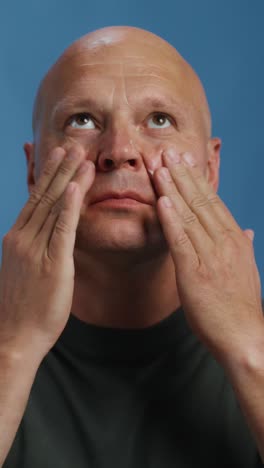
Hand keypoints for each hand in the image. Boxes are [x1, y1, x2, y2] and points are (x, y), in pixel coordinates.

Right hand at [0, 147, 94, 359]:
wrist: (14, 336)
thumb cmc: (21, 307)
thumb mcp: (23, 270)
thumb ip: (33, 249)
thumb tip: (45, 236)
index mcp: (16, 238)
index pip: (34, 200)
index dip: (47, 177)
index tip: (56, 157)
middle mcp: (22, 237)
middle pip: (43, 196)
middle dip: (58, 169)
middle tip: (72, 145)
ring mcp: (35, 248)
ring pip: (54, 206)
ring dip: (68, 179)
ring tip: (81, 156)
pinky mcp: (52, 262)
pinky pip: (62, 228)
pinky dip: (70, 206)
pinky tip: (77, 187)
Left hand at [153, 149, 262, 362]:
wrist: (244, 336)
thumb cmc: (241, 305)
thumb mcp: (247, 270)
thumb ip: (244, 246)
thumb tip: (246, 229)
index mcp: (236, 239)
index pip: (213, 201)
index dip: (196, 180)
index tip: (184, 162)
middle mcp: (225, 241)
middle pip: (201, 201)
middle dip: (182, 175)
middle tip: (167, 152)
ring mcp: (211, 255)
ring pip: (189, 214)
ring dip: (172, 189)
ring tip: (159, 167)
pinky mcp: (195, 272)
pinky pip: (181, 240)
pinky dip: (170, 218)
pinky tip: (161, 201)